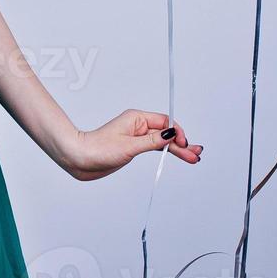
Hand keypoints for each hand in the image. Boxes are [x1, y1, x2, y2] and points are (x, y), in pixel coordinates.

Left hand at [59, 110, 202, 181]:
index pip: (165, 122)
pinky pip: (155, 148)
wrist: (80, 159)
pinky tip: (176, 155)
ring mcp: (136, 137)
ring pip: (162, 141)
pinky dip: (166, 152)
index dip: (177, 133)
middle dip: (182, 143)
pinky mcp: (133, 148)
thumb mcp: (129, 146)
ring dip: (177, 149)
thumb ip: (152, 141)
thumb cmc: (98, 149)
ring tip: (193, 158)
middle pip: (166, 132)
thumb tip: (171, 134)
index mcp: (137, 118)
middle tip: (196, 154)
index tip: (184, 145)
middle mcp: (138, 126)